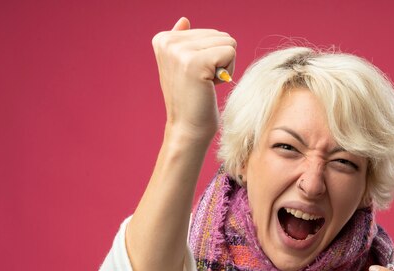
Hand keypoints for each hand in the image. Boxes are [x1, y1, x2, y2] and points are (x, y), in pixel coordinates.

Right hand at [151, 17, 236, 141]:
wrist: (187, 129)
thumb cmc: (191, 100)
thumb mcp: (183, 67)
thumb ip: (182, 41)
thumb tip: (184, 20)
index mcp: (163, 39)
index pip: (209, 32)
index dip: (210, 55)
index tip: (195, 75)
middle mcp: (168, 41)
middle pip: (220, 34)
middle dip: (219, 59)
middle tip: (202, 82)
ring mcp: (180, 51)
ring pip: (227, 42)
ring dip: (224, 66)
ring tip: (205, 84)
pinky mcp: (195, 62)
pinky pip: (230, 52)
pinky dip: (227, 72)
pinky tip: (210, 86)